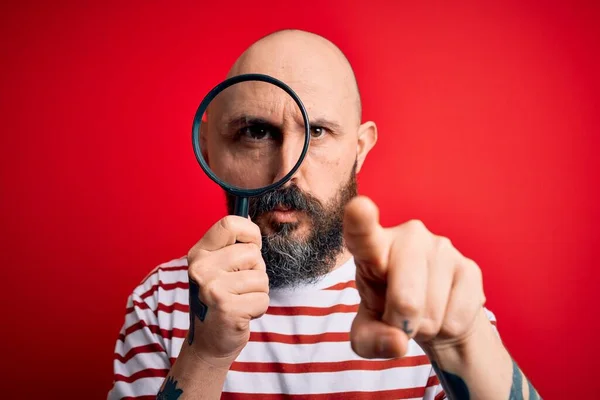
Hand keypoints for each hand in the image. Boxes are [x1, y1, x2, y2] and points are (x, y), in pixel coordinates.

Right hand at [186, 216, 269, 366]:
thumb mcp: (218, 267)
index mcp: (199, 252)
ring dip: (258, 291)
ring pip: (261, 277)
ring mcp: (212, 288)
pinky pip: (263, 298)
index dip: (250, 233)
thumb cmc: (220, 299)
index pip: (230, 223)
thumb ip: (232, 244)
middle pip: (252, 253)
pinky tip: (242, 314)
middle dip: (256, 270)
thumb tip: (249, 213)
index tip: (250, 247)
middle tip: (240, 286)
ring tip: (240, 300)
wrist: (209, 341)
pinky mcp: (227, 308)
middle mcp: (201, 268)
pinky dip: (259, 308)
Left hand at [344, 196, 486, 358]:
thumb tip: (397, 341)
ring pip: (432, 313)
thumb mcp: (367, 332)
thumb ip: (369, 340)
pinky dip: (448, 328)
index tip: (360, 208)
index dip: (361, 222)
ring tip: (421, 312)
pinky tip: (443, 311)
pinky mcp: (469, 267)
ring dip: (425, 327)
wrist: (432, 315)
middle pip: (406, 299)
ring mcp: (441, 248)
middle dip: (402, 323)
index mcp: (372, 246)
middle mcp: (408, 237)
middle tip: (398, 318)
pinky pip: (457, 318)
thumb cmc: (388, 312)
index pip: (363, 233)